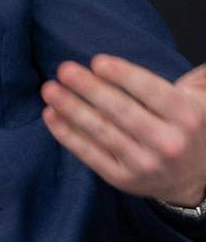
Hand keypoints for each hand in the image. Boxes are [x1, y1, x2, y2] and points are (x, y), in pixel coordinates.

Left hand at [41, 55, 205, 207]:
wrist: (195, 178)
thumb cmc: (187, 125)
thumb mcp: (200, 99)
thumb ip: (198, 77)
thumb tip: (201, 61)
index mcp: (188, 117)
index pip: (153, 93)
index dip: (124, 76)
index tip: (97, 61)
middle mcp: (169, 144)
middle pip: (123, 112)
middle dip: (90, 89)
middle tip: (64, 69)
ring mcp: (145, 165)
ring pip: (103, 134)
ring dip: (71, 110)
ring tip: (50, 89)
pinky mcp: (123, 180)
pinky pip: (91, 155)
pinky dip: (68, 136)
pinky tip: (50, 115)